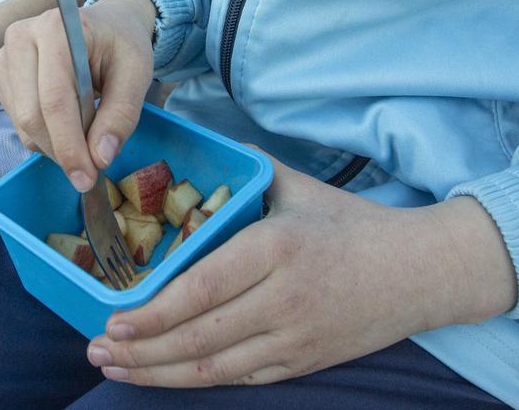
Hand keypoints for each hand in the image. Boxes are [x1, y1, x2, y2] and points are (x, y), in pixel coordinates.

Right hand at [0, 0, 156, 192]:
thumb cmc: (122, 44)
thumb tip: (100, 157)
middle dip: (61, 150)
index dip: (69, 144)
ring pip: (21, 123)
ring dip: (54, 144)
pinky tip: (68, 122)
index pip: (54, 99)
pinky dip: (44, 135)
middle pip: (31, 114)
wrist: (107, 24)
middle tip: (89, 171)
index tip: (86, 177)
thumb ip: (121, 115)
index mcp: (55, 29)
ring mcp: (5, 56)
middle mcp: (20, 37)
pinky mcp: (2, 75)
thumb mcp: (137, 74)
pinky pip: (17, 121)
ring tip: (86, 134)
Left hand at [85, 154, 517, 387]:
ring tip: (116, 369)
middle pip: (199, 336)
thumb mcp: (299, 187)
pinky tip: (165, 376)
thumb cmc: (353, 225)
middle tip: (96, 350)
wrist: (422, 273)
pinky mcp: (304, 365)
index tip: (112, 317)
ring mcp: (295, 339)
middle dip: (140, 349)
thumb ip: (245, 172)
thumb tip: (193, 137)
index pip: (202, 288)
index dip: (152, 311)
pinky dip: (198, 381)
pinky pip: (241, 379)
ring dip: (158, 374)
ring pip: (214, 368)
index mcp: (277, 249)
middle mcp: (284, 300)